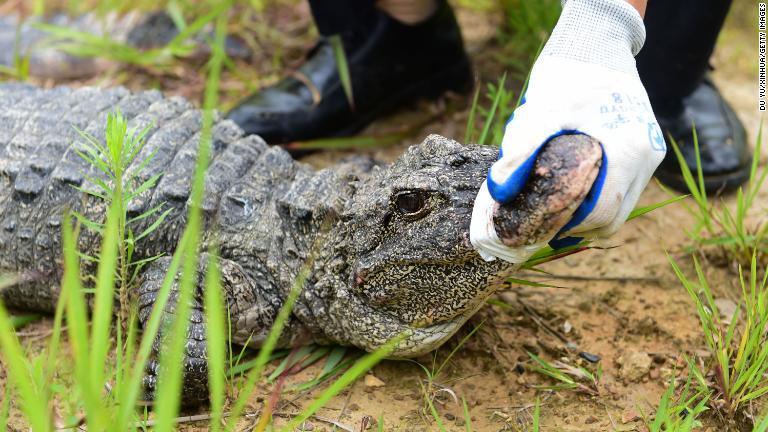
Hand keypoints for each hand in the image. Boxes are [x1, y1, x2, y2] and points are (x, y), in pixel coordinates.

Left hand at [470, 0, 665, 262]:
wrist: (596, 41)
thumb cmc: (567, 75)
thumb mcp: (538, 113)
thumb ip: (518, 154)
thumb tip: (499, 194)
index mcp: (627, 150)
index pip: (603, 212)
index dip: (570, 229)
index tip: (540, 233)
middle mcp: (646, 155)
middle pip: (615, 215)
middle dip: (578, 227)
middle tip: (543, 229)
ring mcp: (650, 150)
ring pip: (622, 205)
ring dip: (590, 215)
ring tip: (554, 215)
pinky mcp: (646, 144)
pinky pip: (625, 186)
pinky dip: (600, 197)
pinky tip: (572, 194)